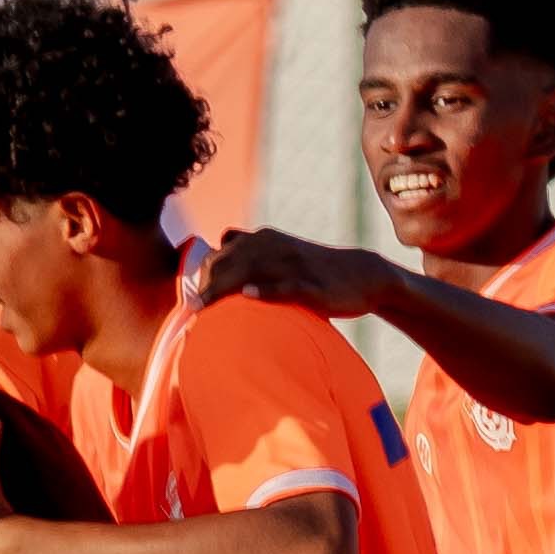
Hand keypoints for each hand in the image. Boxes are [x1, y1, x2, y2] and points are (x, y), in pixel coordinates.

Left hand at [196, 226, 371, 316]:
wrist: (360, 275)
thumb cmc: (313, 271)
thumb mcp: (279, 256)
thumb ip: (250, 258)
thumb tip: (216, 267)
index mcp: (263, 239)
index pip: (220, 253)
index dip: (203, 277)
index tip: (194, 303)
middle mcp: (273, 246)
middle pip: (228, 262)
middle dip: (208, 287)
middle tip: (196, 313)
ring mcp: (292, 264)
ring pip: (249, 271)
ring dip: (223, 290)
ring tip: (204, 310)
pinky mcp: (310, 284)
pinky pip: (284, 285)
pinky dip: (266, 290)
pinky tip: (248, 296)